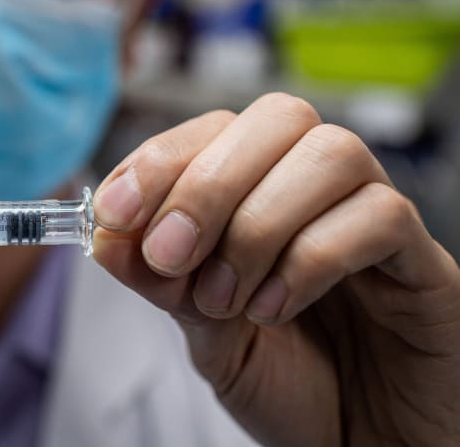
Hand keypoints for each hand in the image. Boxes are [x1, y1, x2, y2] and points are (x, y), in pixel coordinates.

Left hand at [93, 93, 459, 446]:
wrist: (357, 446)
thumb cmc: (288, 383)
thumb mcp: (203, 333)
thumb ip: (162, 282)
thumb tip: (106, 236)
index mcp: (264, 190)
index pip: (215, 130)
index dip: (160, 160)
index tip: (115, 213)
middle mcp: (321, 188)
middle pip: (278, 117)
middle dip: (207, 184)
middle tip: (170, 255)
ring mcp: (376, 217)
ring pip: (331, 153)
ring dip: (258, 224)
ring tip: (225, 298)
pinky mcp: (425, 262)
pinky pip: (380, 216)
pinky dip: (311, 258)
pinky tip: (275, 309)